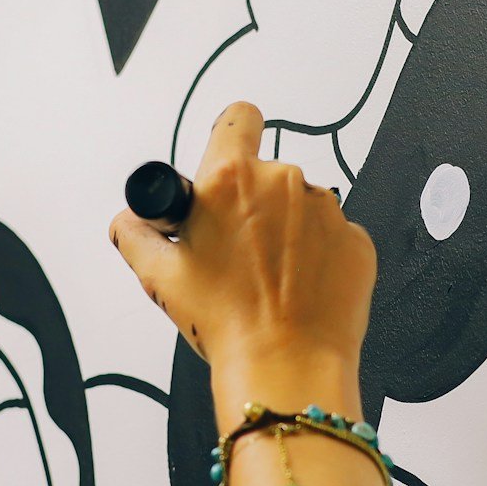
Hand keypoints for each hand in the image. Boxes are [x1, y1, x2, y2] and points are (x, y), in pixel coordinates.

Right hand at [109, 102, 373, 414]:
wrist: (287, 367)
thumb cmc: (227, 323)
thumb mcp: (159, 277)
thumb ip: (134, 234)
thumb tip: (129, 221)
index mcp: (231, 179)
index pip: (237, 118)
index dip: (228, 136)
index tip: (225, 164)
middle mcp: (284, 182)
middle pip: (265, 174)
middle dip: (249, 204)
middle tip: (233, 253)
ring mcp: (327, 210)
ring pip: (300, 207)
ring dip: (285, 232)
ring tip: (268, 281)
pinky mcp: (357, 241)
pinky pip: (331, 238)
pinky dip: (316, 258)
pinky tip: (298, 291)